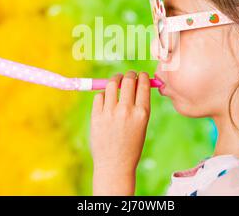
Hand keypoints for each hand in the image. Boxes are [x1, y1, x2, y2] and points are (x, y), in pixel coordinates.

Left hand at [90, 71, 150, 194]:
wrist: (115, 165)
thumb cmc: (131, 145)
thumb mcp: (142, 125)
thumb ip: (140, 105)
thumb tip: (138, 83)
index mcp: (142, 113)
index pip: (142, 85)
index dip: (142, 76)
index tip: (140, 74)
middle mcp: (126, 111)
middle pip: (127, 81)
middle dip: (129, 74)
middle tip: (128, 75)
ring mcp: (110, 113)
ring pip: (111, 85)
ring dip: (115, 80)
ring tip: (115, 81)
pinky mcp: (96, 117)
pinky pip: (99, 96)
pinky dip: (103, 95)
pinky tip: (106, 99)